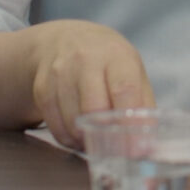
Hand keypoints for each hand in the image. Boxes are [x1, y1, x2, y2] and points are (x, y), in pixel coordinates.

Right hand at [27, 21, 152, 148]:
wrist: (63, 39)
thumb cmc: (107, 60)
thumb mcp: (132, 70)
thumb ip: (142, 104)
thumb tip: (146, 144)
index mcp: (116, 55)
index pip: (124, 90)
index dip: (129, 123)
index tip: (134, 149)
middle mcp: (86, 59)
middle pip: (93, 108)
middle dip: (104, 135)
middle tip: (114, 150)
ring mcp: (60, 72)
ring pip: (72, 121)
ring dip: (85, 140)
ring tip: (96, 142)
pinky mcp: (42, 87)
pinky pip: (54, 125)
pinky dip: (67, 138)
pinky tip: (77, 136)